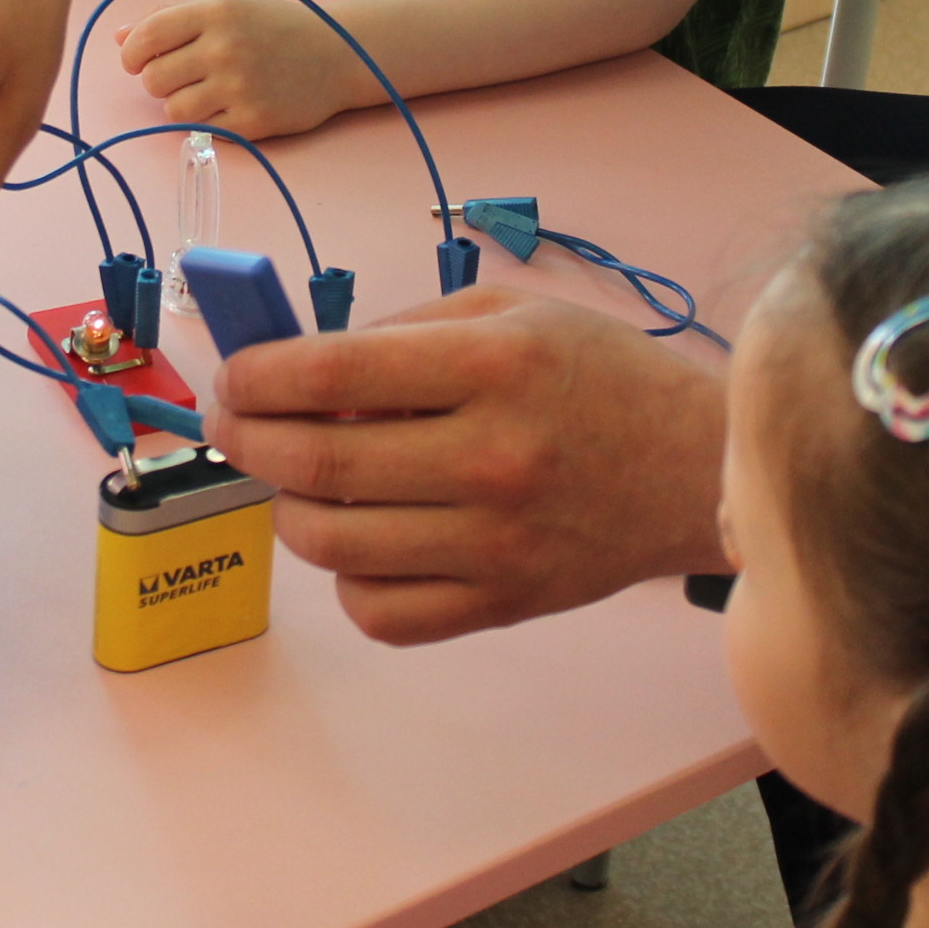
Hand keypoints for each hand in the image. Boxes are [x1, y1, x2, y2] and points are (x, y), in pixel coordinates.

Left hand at [117, 0, 379, 138]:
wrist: (338, 54)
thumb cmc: (274, 27)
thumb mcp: (227, 8)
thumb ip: (172, 18)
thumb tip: (118, 37)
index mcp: (215, 11)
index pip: (146, 37)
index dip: (132, 54)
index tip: (136, 61)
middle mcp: (224, 47)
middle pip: (153, 79)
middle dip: (159, 80)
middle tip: (184, 76)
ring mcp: (239, 87)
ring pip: (171, 109)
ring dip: (181, 103)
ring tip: (208, 91)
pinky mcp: (252, 122)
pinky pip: (202, 130)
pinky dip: (209, 121)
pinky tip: (231, 105)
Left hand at [208, 284, 728, 644]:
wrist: (697, 469)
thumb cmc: (597, 377)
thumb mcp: (510, 314)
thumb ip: (403, 333)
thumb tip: (300, 372)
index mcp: (493, 366)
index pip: (331, 372)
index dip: (255, 376)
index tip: (231, 377)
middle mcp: (491, 456)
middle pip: (317, 459)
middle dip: (247, 438)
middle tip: (233, 424)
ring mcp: (496, 541)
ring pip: (332, 542)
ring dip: (287, 508)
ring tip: (297, 481)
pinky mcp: (503, 604)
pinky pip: (381, 613)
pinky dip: (345, 579)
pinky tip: (359, 542)